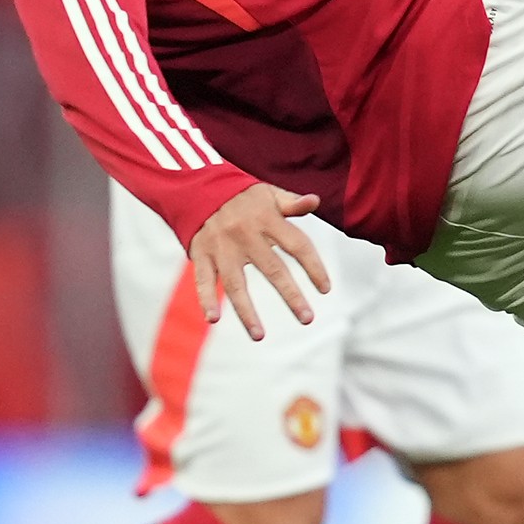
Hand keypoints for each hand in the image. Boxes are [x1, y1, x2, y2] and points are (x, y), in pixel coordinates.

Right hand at [189, 183, 329, 341]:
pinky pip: (202, 279)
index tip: (326, 289)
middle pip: (272, 269)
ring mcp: (221, 247)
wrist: (197, 186)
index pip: (298, 245)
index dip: (314, 267)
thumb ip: (292, 203)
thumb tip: (316, 201)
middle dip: (291, 295)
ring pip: (235, 283)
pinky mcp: (200, 254)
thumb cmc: (242, 196)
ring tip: (259, 336)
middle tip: (307, 319)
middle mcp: (245, 235)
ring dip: (246, 311)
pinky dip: (205, 299)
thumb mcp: (268, 194)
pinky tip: (212, 319)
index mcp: (267, 219)